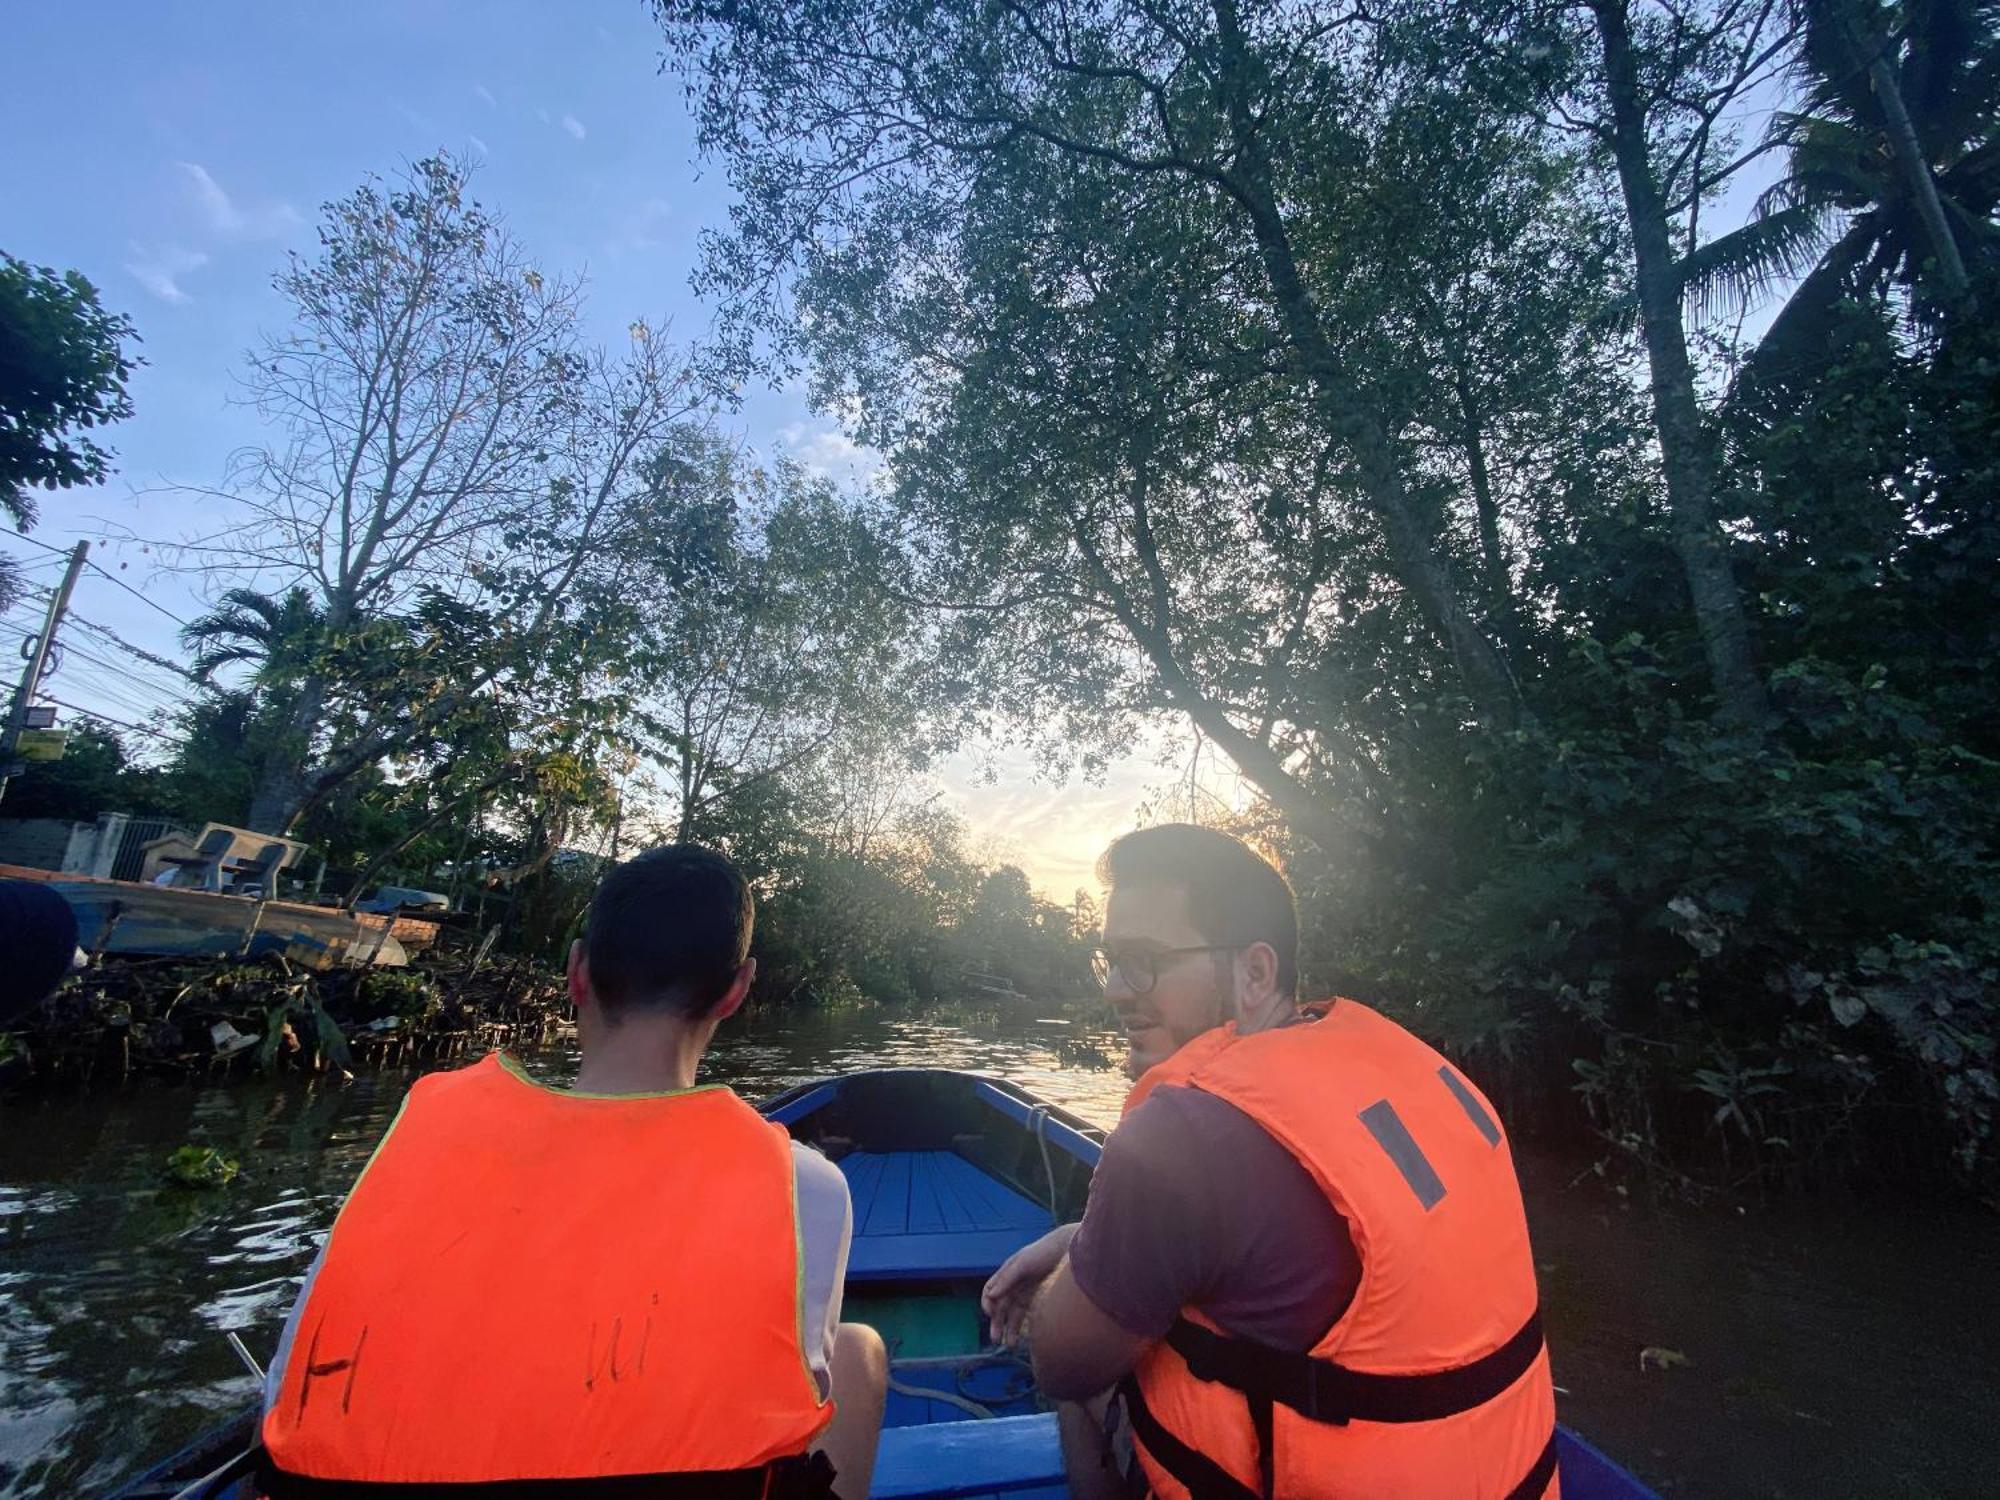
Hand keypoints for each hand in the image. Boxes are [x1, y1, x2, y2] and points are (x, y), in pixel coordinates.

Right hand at [981, 1222, 1079, 1347]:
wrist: (1070, 1250)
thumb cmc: (1044, 1252)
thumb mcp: (1024, 1263)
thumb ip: (1007, 1278)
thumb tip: (991, 1295)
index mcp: (1007, 1273)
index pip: (990, 1292)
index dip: (988, 1304)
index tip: (990, 1315)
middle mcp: (1014, 1284)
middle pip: (1000, 1307)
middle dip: (997, 1323)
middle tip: (996, 1340)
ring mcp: (1026, 1292)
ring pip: (1013, 1315)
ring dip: (1009, 1329)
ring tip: (1010, 1345)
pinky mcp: (1039, 1299)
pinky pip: (1027, 1315)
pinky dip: (1023, 1326)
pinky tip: (1024, 1337)